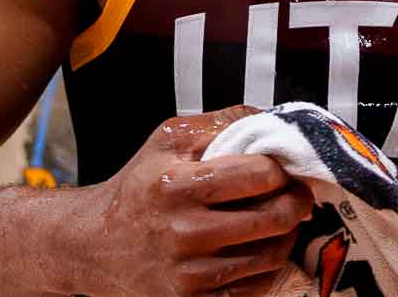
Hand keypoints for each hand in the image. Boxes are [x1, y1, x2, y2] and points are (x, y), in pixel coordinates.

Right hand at [77, 106, 313, 296]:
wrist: (97, 244)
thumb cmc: (139, 185)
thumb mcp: (168, 139)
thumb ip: (220, 122)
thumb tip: (270, 118)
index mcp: (177, 185)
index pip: (257, 175)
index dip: (281, 167)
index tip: (284, 164)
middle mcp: (184, 233)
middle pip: (272, 218)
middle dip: (296, 201)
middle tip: (299, 192)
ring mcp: (190, 276)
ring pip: (270, 256)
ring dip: (288, 234)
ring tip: (283, 218)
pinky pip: (255, 289)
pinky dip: (270, 266)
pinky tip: (265, 246)